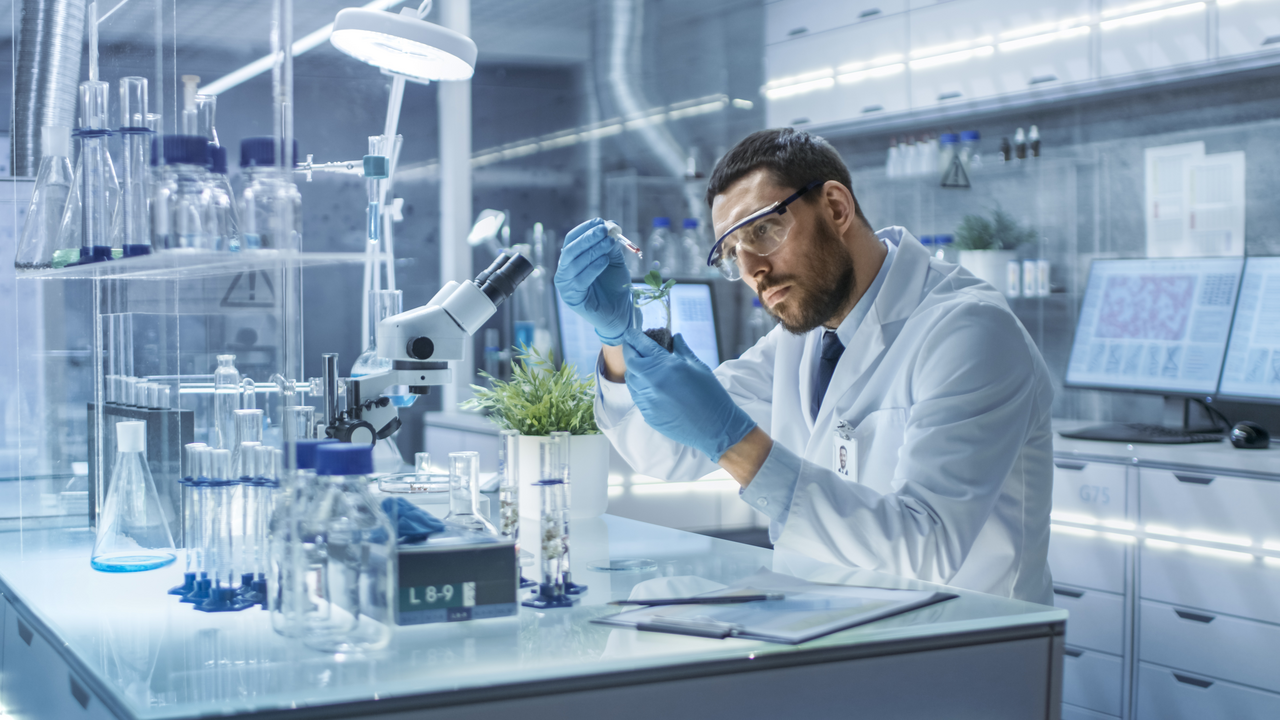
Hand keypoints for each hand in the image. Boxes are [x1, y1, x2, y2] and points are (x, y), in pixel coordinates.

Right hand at [555, 218, 635, 345]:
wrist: (620, 313)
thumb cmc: (615, 286)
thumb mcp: (613, 261)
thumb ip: (610, 246)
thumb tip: (610, 226)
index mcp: (571, 260)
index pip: (571, 240)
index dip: (584, 229)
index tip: (600, 222)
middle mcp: (564, 272)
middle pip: (570, 250)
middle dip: (588, 237)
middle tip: (604, 230)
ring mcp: (566, 286)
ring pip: (574, 263)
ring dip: (593, 250)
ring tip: (609, 243)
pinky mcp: (572, 298)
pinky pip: (580, 280)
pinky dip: (593, 268)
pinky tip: (605, 260)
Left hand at [622, 328, 756, 461]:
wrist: (715, 427)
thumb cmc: (711, 395)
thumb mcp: (698, 366)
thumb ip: (682, 350)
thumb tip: (675, 337)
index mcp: (665, 366)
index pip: (641, 345)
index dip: (634, 336)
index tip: (631, 333)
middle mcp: (651, 381)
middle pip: (630, 361)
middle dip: (630, 350)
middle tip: (633, 346)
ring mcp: (647, 399)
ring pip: (630, 379)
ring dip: (634, 369)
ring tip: (643, 366)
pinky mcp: (647, 414)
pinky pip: (636, 396)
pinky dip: (638, 386)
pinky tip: (649, 385)